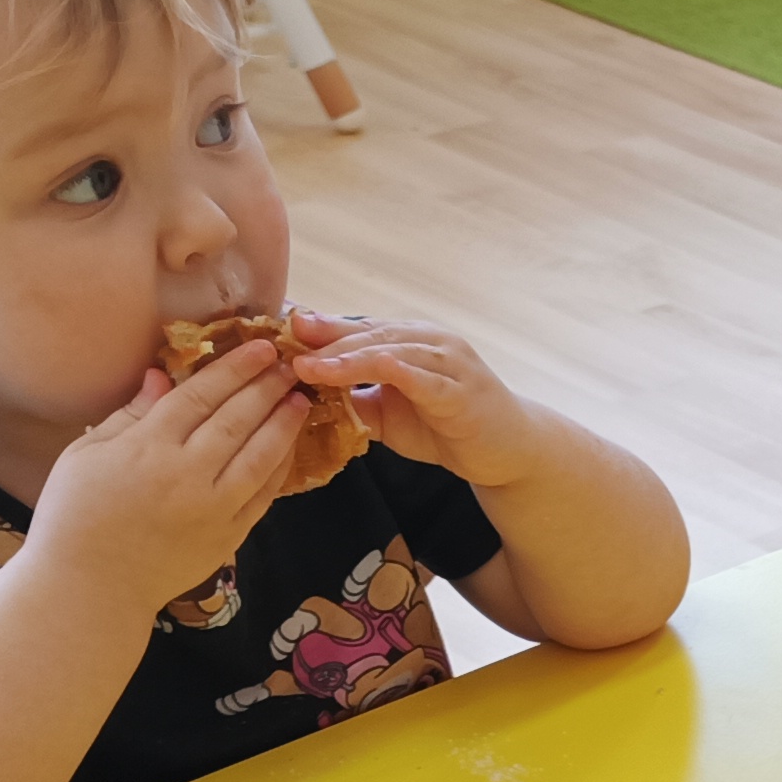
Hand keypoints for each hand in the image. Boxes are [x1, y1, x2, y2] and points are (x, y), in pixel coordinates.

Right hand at [33, 332, 304, 612]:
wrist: (90, 587)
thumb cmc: (75, 516)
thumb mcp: (86, 454)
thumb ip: (129, 414)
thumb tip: (161, 376)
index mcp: (148, 447)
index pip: (200, 396)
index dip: (233, 368)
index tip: (259, 347)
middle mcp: (187, 474)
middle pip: (236, 420)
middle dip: (266, 388)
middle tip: (289, 364)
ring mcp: (213, 508)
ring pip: (259, 457)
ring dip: (283, 425)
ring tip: (299, 400)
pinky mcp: (228, 537)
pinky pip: (263, 496)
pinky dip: (279, 470)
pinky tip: (290, 449)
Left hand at [283, 309, 539, 485]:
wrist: (508, 452)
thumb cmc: (450, 428)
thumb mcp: (390, 412)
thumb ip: (355, 399)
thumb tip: (307, 395)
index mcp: (409, 340)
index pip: (355, 328)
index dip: (315, 330)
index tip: (273, 336)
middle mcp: (428, 339)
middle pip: (366, 332)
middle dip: (320, 339)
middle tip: (279, 347)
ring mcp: (448, 361)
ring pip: (387, 349)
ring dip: (344, 356)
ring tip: (305, 365)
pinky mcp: (461, 389)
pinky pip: (418, 376)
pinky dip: (386, 373)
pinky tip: (356, 377)